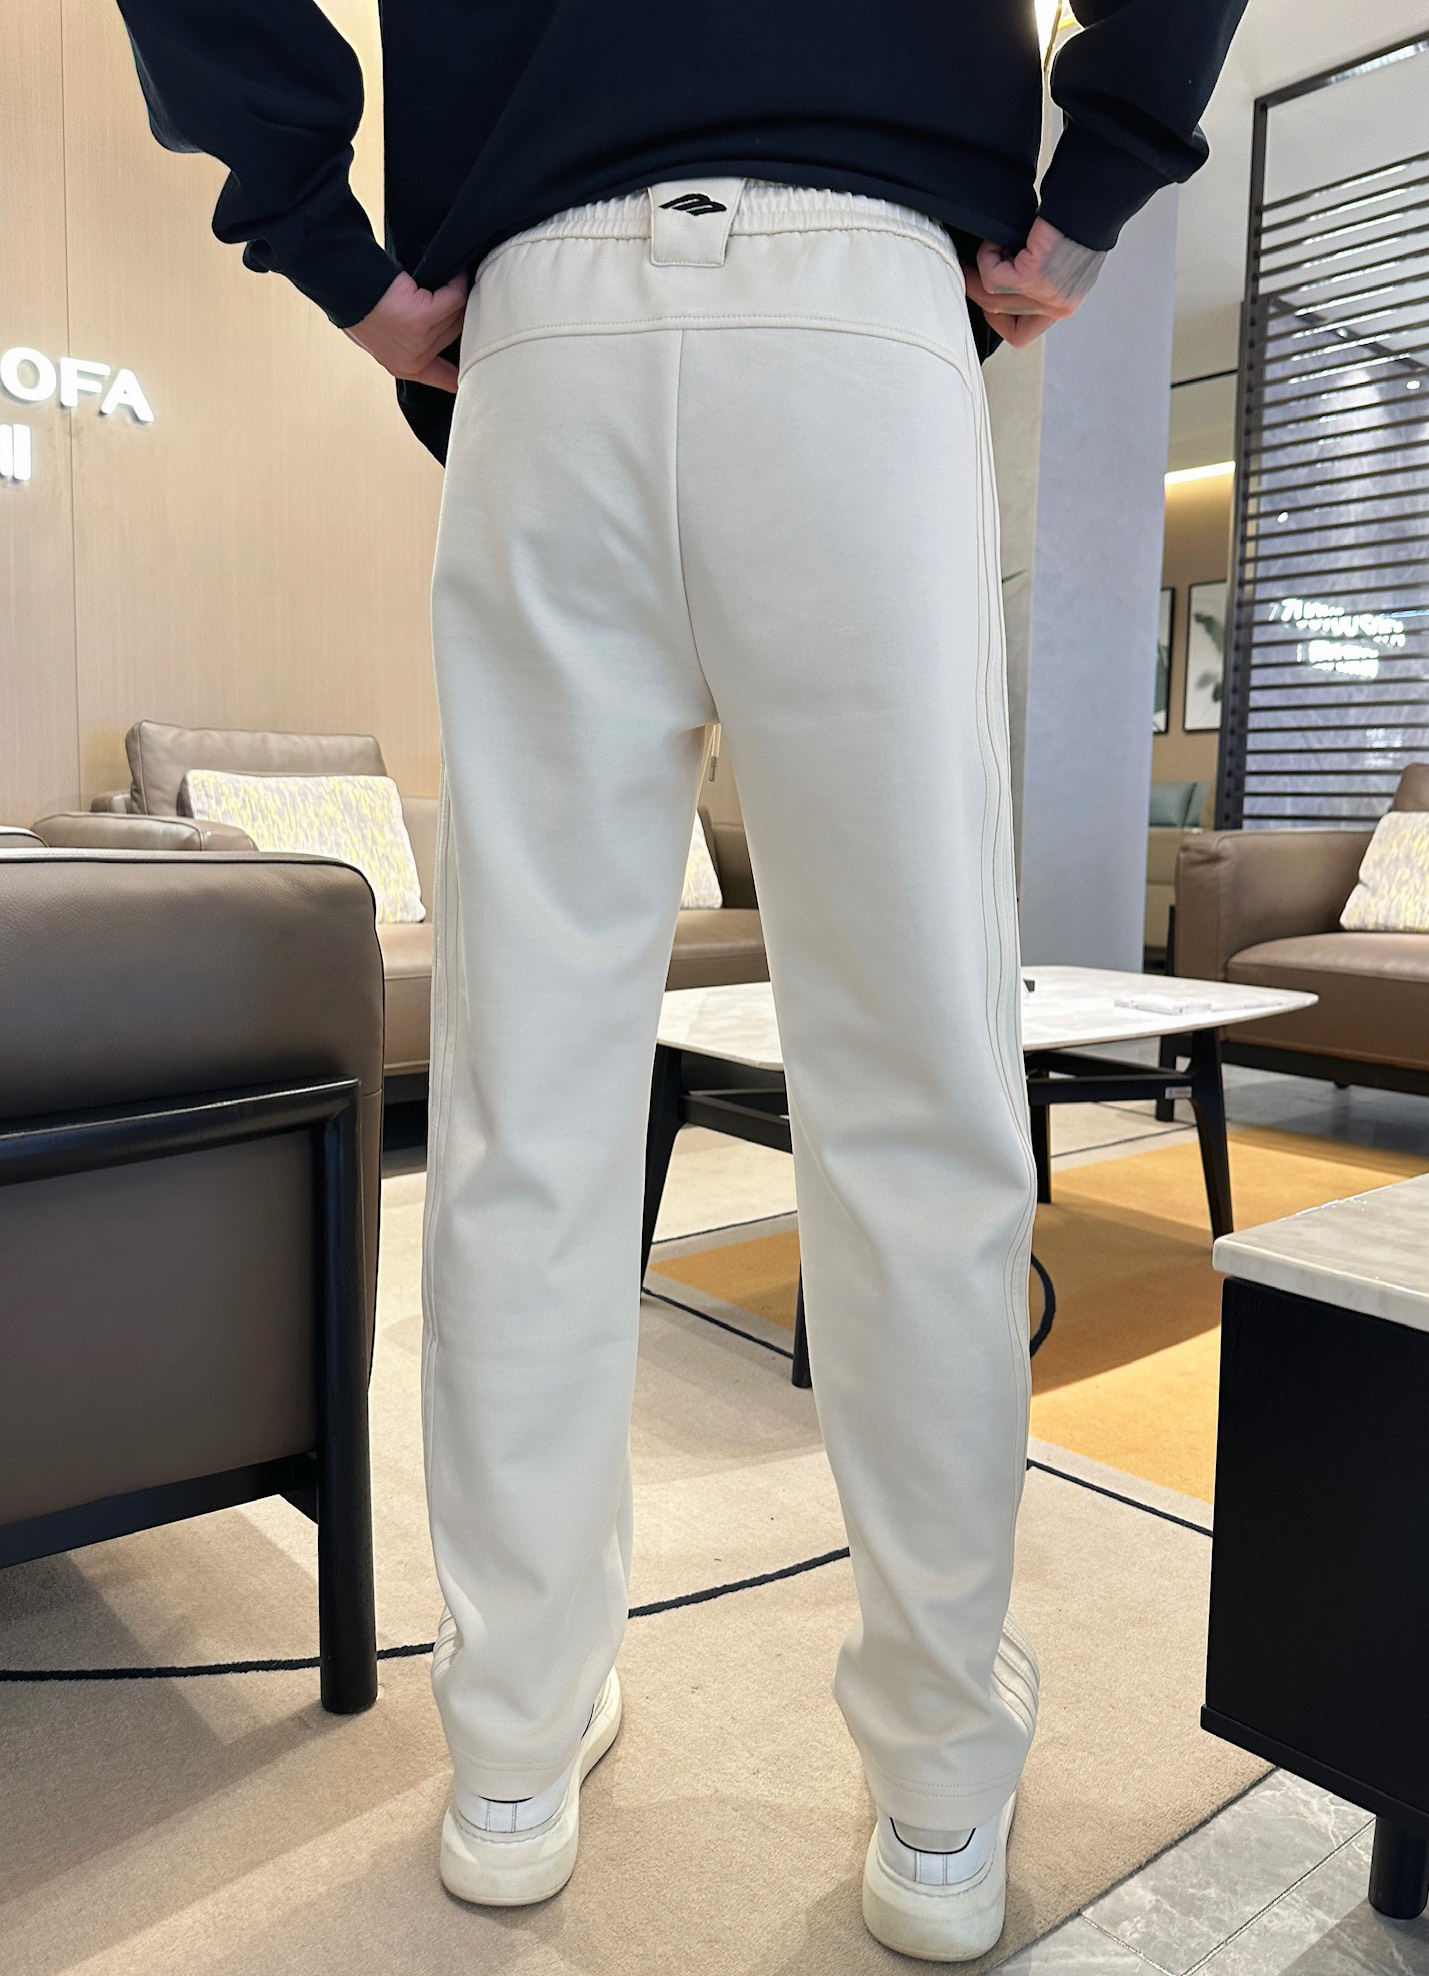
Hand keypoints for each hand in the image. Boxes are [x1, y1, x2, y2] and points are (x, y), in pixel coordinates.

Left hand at [343, 268, 470, 389]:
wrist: (345, 288)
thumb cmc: (362, 307)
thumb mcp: (385, 339)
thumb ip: (413, 345)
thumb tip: (448, 333)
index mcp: (406, 368)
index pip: (448, 381)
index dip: (467, 373)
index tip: (480, 366)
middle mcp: (415, 360)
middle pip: (458, 335)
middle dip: (460, 313)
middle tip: (458, 295)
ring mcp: (419, 341)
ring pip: (459, 315)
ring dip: (459, 294)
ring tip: (452, 280)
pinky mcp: (421, 318)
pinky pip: (454, 298)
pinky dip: (457, 283)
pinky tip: (454, 275)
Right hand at [963, 218, 1105, 347]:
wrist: (1090, 202)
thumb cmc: (1075, 222)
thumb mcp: (1057, 264)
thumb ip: (1035, 282)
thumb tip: (1000, 284)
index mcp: (1063, 306)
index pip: (1020, 336)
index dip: (996, 317)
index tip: (989, 291)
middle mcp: (1056, 307)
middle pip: (999, 315)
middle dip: (977, 288)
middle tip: (967, 267)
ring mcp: (1045, 296)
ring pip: (991, 297)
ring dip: (982, 268)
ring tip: (989, 245)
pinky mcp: (1034, 279)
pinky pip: (993, 277)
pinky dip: (987, 256)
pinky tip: (996, 239)